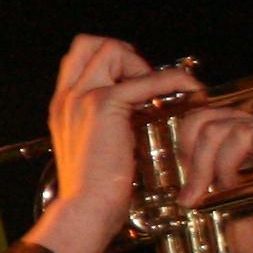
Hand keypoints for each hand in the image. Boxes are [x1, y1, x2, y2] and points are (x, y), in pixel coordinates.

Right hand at [34, 34, 196, 252]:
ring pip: (111, 49)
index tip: (132, 82)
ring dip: (142, 64)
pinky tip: (190, 89)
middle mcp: (68, 97)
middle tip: (144, 81)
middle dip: (124, 54)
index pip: (78, 58)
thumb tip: (129, 118)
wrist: (85, 209)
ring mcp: (83, 99)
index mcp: (62, 106)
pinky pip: (146, 80)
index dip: (109, 61)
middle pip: (90, 43)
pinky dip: (173, 79)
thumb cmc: (93, 192)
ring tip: (159, 90)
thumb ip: (103, 127)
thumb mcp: (92, 150)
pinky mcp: (104, 106)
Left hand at [179, 104, 252, 252]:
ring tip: (229, 188)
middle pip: (214, 123)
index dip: (185, 138)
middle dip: (199, 161)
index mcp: (230, 138)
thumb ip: (194, 167)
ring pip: (238, 129)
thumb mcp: (207, 191)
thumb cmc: (242, 226)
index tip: (182, 168)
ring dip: (226, 163)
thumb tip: (171, 153)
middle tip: (198, 191)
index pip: (201, 114)